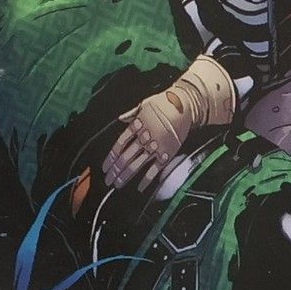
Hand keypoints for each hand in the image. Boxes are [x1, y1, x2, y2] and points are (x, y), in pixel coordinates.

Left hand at [102, 53, 236, 190]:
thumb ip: (131, 114)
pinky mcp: (167, 153)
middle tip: (108, 180)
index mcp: (137, 125)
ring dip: (126, 175)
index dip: (111, 157)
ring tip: (118, 184)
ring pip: (137, 164)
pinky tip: (139, 187)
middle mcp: (145, 137)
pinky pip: (155, 169)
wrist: (185, 105)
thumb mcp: (145, 104)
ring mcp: (156, 147)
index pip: (120, 144)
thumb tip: (120, 119)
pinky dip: (147, 179)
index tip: (105, 167)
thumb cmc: (165, 102)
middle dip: (115, 170)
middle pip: (126, 157)